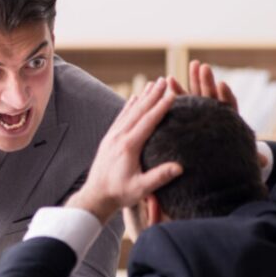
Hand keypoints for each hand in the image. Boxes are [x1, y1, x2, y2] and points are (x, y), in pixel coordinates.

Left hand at [66, 77, 182, 223]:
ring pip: (129, 111)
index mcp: (128, 146)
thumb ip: (159, 177)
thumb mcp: (141, 189)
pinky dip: (129, 106)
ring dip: (142, 97)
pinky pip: (121, 118)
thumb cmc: (119, 194)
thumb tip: (180, 167)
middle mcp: (119, 137)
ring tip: (153, 84)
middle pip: (139, 111)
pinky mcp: (109, 139)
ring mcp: (112, 136)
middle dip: (153, 95)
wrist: (96, 196)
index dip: (160, 107)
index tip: (172, 94)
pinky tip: (135, 98)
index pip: (148, 121)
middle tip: (164, 80)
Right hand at [186, 61, 266, 167]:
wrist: (219, 156)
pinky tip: (170, 79)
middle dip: (208, 81)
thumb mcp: (241, 157)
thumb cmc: (231, 156)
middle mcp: (216, 112)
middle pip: (213, 94)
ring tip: (193, 64)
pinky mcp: (190, 111)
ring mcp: (203, 109)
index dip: (226, 95)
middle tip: (204, 67)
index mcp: (229, 120)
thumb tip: (263, 161)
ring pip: (199, 92)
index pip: (229, 105)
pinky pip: (184, 99)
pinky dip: (178, 90)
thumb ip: (252, 158)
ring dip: (195, 78)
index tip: (222, 85)